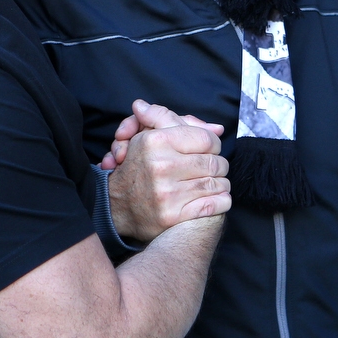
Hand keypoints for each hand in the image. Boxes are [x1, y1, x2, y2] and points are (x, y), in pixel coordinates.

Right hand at [107, 100, 230, 241]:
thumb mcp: (146, 135)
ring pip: (216, 184)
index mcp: (155, 141)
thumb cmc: (137, 167)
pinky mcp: (173, 215)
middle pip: (214, 162)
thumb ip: (175, 122)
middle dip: (219, 164)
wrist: (115, 206)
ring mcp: (167, 193)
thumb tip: (217, 127)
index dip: (214, 143)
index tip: (211, 149)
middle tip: (215, 167)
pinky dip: (221, 201)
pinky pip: (213, 205)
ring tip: (215, 182)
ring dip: (221, 183)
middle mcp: (161, 166)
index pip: (206, 139)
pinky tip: (217, 197)